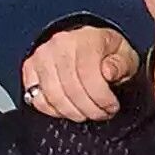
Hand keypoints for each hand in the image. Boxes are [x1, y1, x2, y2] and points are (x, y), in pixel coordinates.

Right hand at [20, 26, 136, 120]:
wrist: (86, 43)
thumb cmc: (107, 52)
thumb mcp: (125, 56)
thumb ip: (120, 64)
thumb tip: (109, 71)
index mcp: (86, 40)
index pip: (88, 75)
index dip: (101, 97)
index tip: (111, 106)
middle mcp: (60, 45)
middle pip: (71, 88)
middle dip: (89, 108)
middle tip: (102, 113)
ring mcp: (42, 57)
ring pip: (53, 96)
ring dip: (73, 112)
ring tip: (87, 113)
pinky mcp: (30, 68)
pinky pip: (37, 98)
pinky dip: (54, 110)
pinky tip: (69, 109)